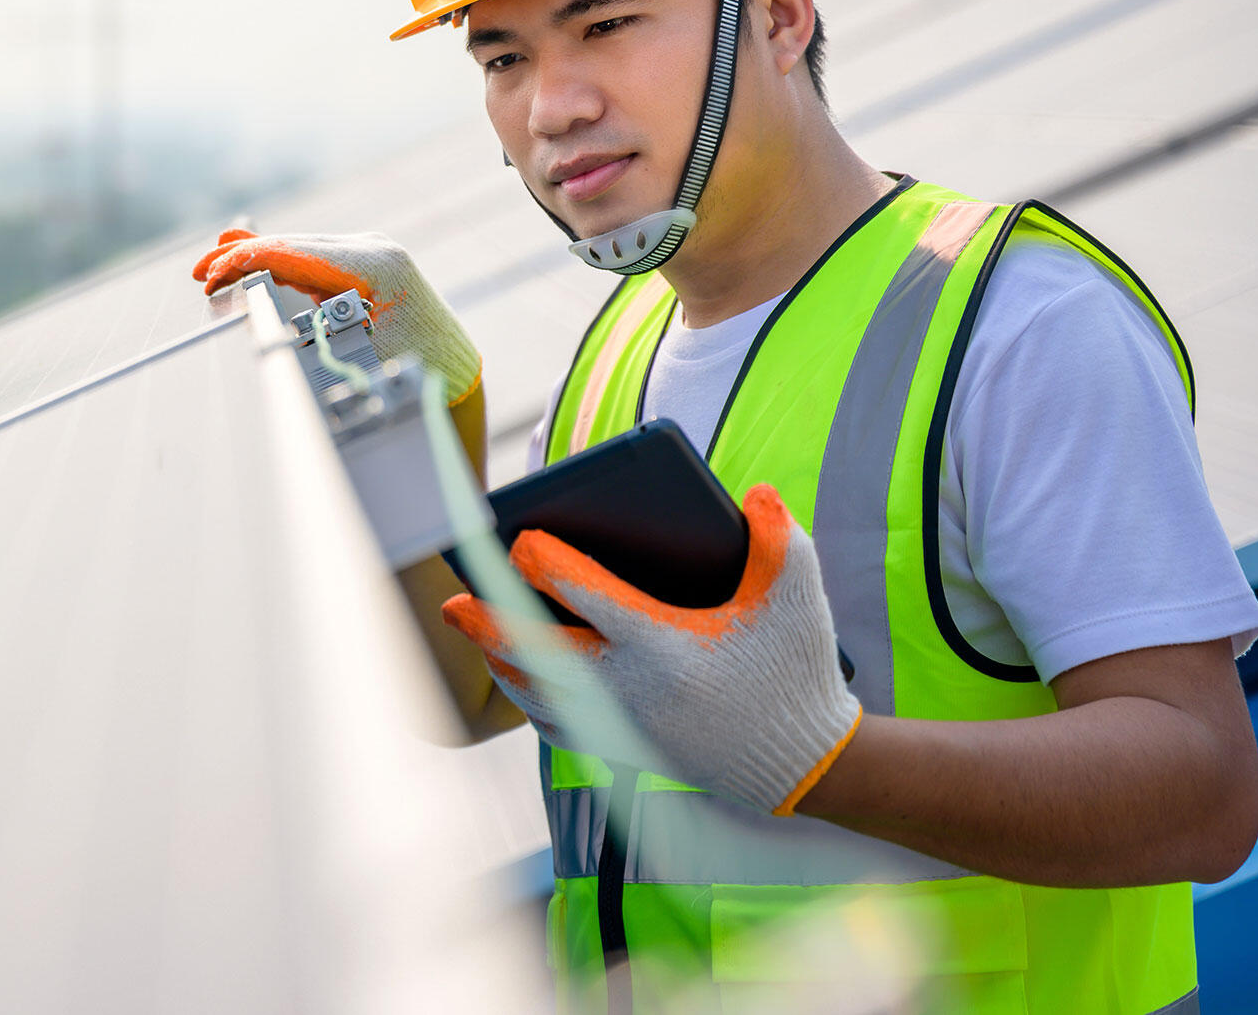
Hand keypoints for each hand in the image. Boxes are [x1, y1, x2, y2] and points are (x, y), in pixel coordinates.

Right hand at [192, 229, 481, 403]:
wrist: (453, 371)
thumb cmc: (414, 371)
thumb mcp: (361, 354)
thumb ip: (313, 331)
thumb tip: (260, 313)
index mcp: (376, 266)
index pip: (296, 253)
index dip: (247, 262)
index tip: (212, 277)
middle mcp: (373, 249)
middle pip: (293, 244)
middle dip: (242, 256)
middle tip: (200, 274)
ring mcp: (369, 253)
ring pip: (298, 248)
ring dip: (256, 258)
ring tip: (212, 268)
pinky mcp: (362, 264)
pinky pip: (310, 257)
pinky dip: (277, 261)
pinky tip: (243, 254)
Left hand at [440, 485, 861, 814]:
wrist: (803, 763)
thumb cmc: (795, 670)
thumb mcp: (796, 596)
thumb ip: (777, 538)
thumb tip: (757, 494)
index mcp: (665, 645)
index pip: (586, 596)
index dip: (546, 565)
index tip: (521, 541)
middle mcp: (633, 689)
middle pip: (539, 652)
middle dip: (491, 624)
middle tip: (454, 603)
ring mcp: (624, 725)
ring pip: (539, 693)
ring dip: (502, 661)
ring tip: (476, 632)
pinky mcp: (625, 751)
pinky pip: (557, 725)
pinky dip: (529, 698)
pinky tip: (517, 676)